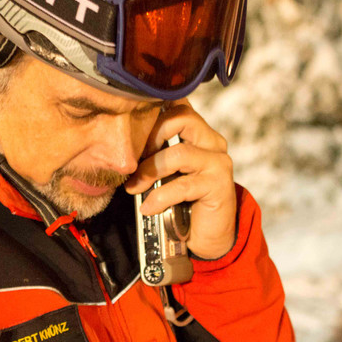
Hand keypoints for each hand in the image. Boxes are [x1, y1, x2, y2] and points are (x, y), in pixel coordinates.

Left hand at [124, 100, 236, 259]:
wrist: (206, 235)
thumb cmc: (183, 200)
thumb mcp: (166, 171)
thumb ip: (155, 152)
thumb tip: (122, 140)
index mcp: (200, 133)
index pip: (178, 106)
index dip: (153, 113)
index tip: (130, 132)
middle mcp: (213, 142)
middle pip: (182, 118)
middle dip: (151, 137)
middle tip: (133, 160)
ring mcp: (218, 162)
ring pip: (178, 153)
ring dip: (149, 171)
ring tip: (133, 188)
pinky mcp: (219, 185)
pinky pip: (183, 185)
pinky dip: (160, 197)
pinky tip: (148, 207)